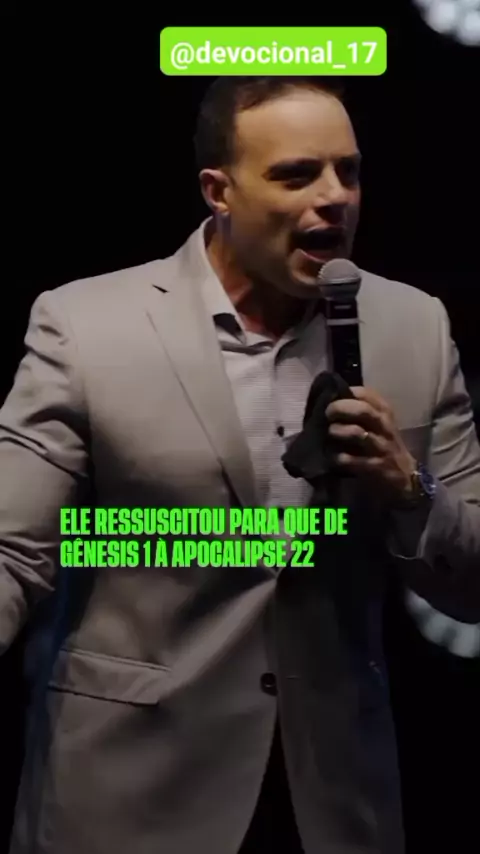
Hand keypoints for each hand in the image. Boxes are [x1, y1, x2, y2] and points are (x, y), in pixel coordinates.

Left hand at [325, 387, 415, 501]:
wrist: (405, 474)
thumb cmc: (385, 443)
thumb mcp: (379, 423)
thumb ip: (361, 410)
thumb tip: (332, 400)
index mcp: (384, 412)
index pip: (367, 394)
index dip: (347, 393)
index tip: (333, 396)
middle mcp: (384, 426)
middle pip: (363, 410)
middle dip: (340, 408)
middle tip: (327, 413)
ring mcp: (381, 447)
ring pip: (357, 433)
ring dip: (338, 431)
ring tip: (330, 434)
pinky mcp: (375, 467)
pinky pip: (352, 460)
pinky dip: (339, 457)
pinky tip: (333, 457)